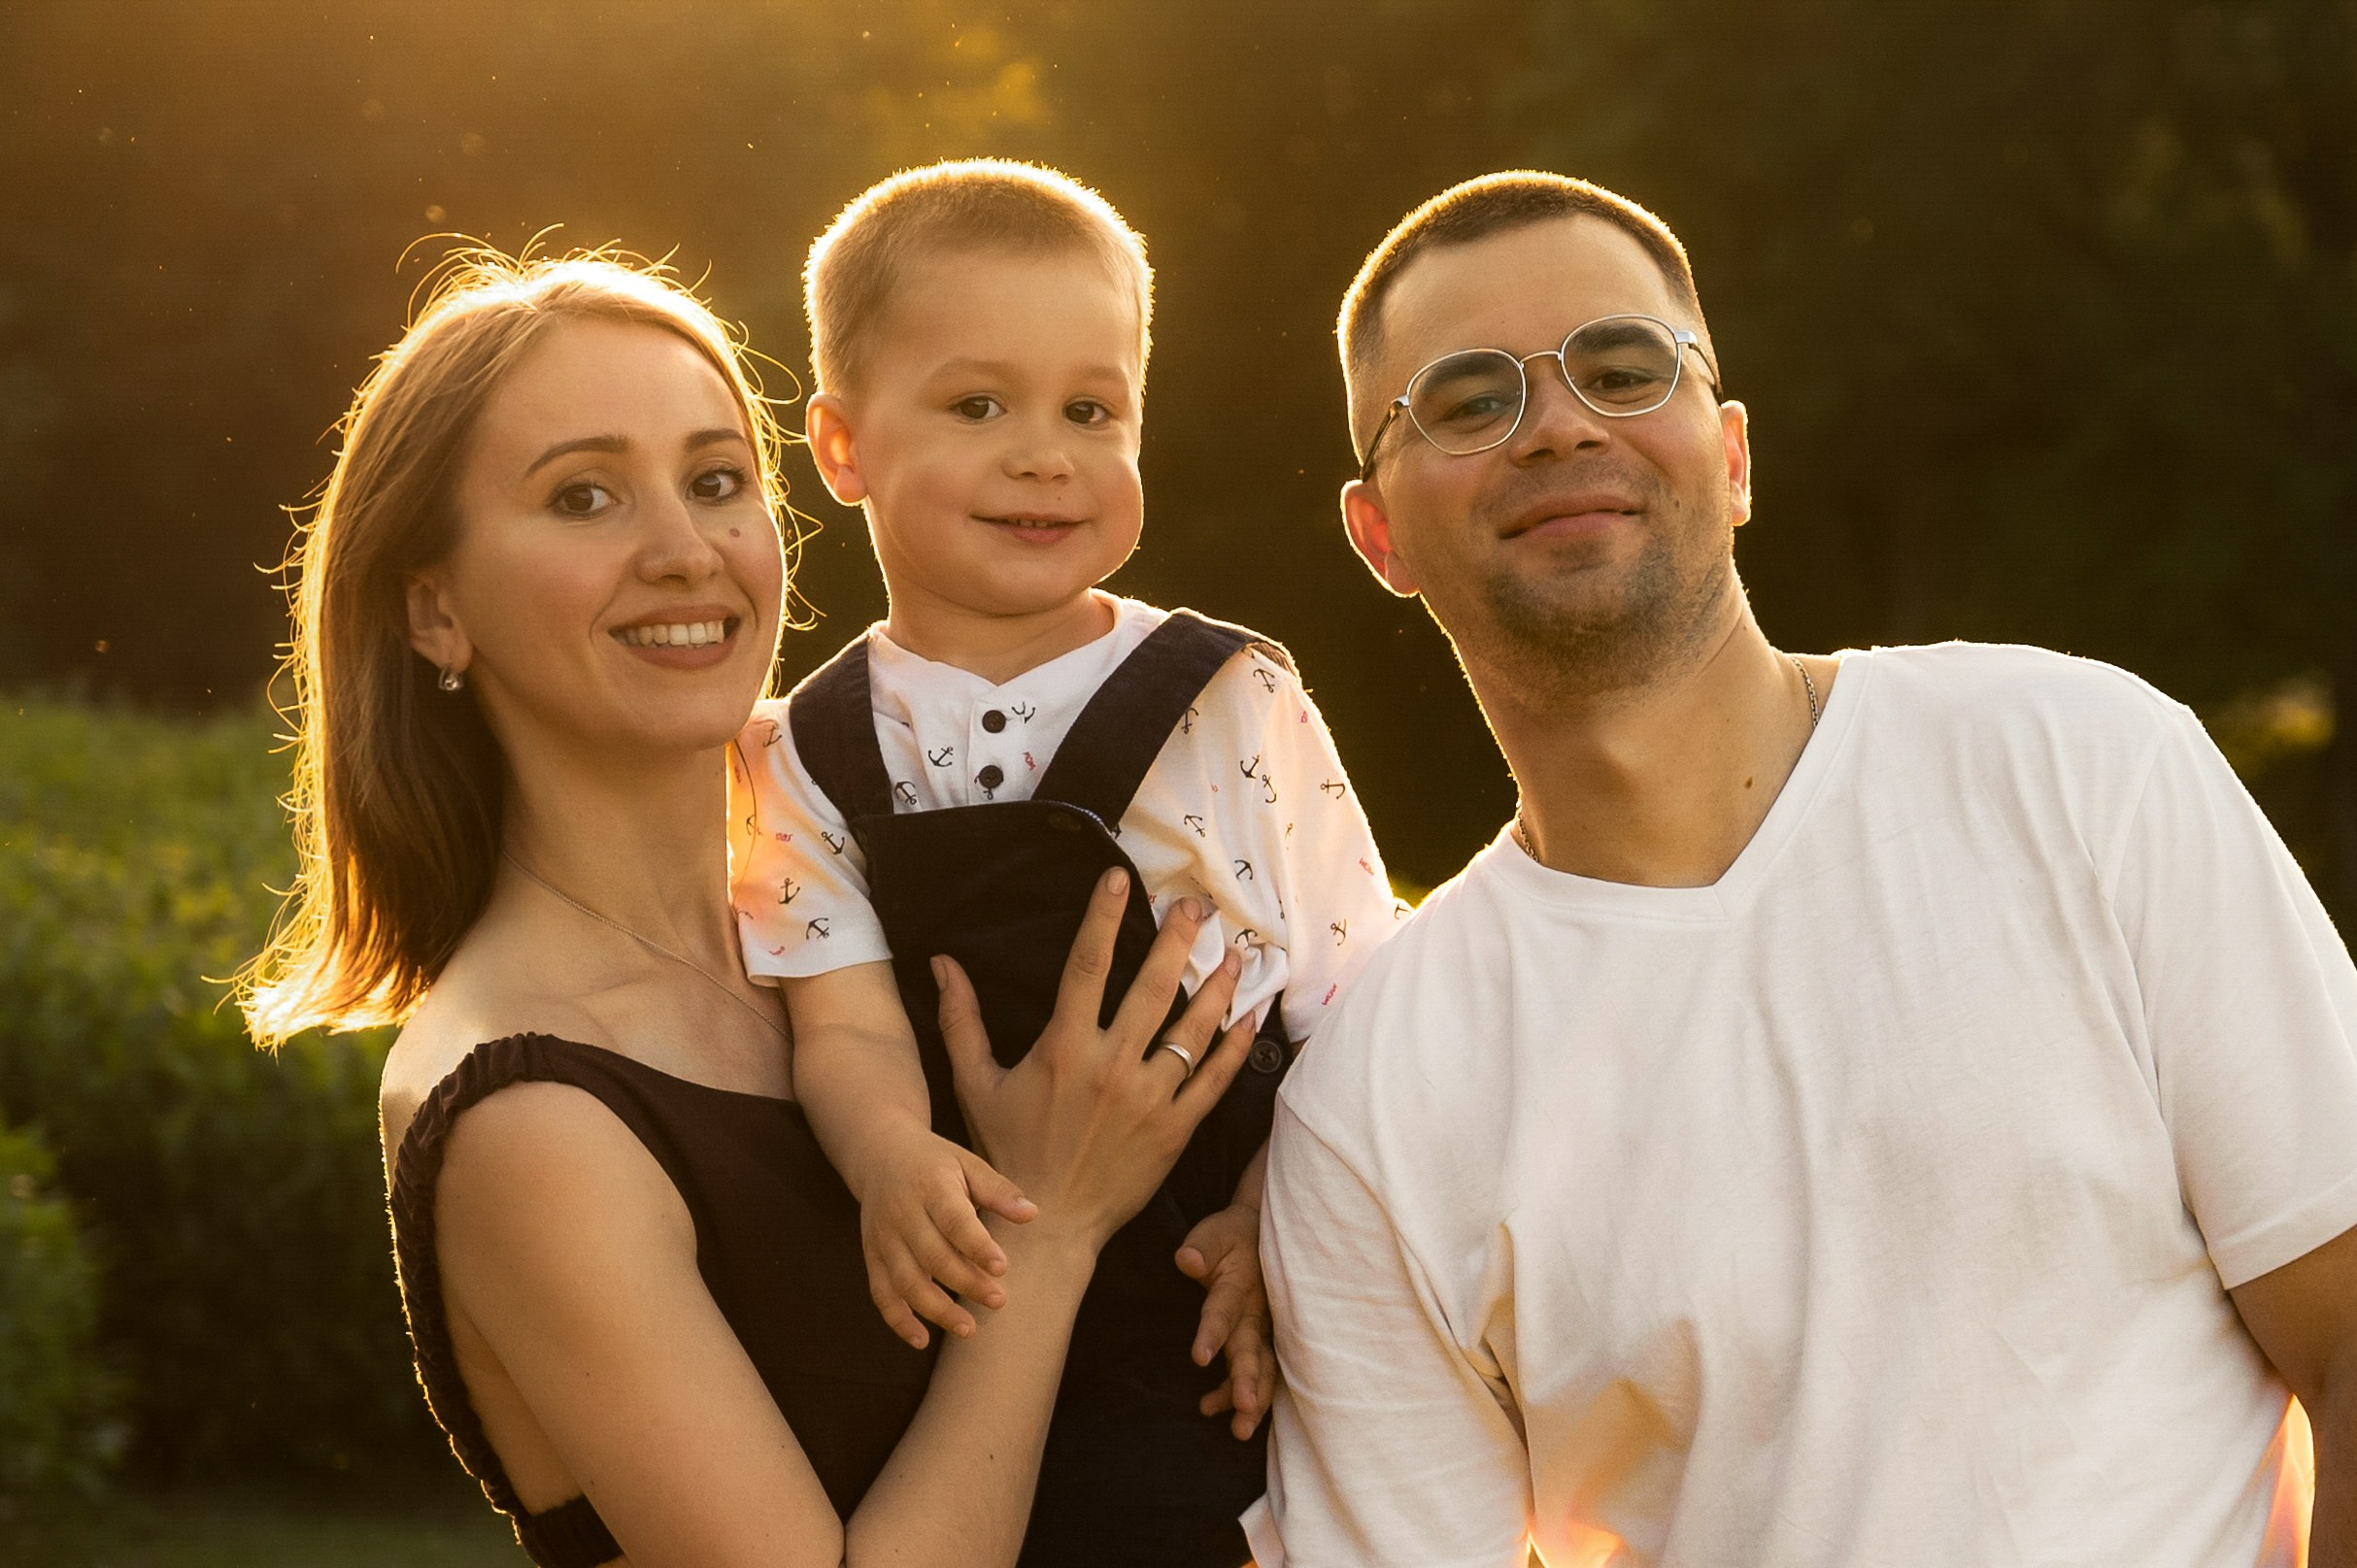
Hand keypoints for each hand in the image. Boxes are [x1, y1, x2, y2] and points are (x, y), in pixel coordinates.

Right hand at [856, 1123, 1036, 1349]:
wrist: (879, 1154)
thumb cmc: (935, 1163)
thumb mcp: (967, 1164)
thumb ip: (999, 1191)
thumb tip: (1032, 1214)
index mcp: (930, 1186)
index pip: (953, 1221)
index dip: (977, 1246)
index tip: (1003, 1268)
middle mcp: (902, 1213)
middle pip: (932, 1256)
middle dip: (966, 1283)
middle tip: (999, 1301)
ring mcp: (883, 1237)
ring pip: (906, 1281)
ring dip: (936, 1310)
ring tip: (969, 1329)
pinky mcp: (871, 1256)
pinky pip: (881, 1293)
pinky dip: (898, 1320)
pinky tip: (921, 1340)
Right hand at [937, 869, 1254, 1248]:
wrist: (1047, 1227)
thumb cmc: (1008, 1152)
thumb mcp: (975, 1084)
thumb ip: (960, 1020)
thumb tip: (942, 963)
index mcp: (1063, 1049)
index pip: (1088, 967)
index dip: (1104, 917)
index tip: (1120, 879)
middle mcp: (1109, 1068)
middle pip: (1153, 988)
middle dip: (1177, 940)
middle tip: (1196, 905)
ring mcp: (1147, 1100)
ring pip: (1193, 1030)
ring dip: (1218, 986)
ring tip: (1236, 952)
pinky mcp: (1174, 1131)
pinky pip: (1213, 1081)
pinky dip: (1236, 1047)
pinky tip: (1252, 1016)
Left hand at [1176, 1203, 1274, 1438]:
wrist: (1263, 1233)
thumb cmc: (1231, 1236)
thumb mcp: (1214, 1233)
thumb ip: (1201, 1247)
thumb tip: (1186, 1261)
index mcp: (1239, 1287)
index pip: (1222, 1312)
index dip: (1211, 1333)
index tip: (1199, 1358)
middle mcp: (1257, 1313)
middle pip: (1251, 1350)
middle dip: (1247, 1381)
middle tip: (1243, 1408)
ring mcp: (1267, 1329)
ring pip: (1265, 1368)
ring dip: (1256, 1399)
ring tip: (1240, 1430)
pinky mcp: (1268, 1339)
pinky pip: (1266, 1372)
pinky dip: (1253, 1395)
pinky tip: (1227, 1415)